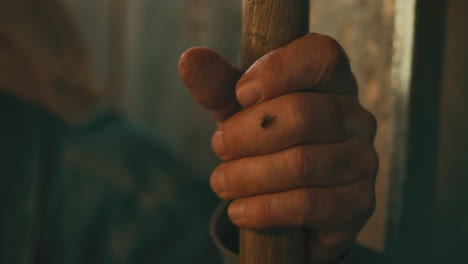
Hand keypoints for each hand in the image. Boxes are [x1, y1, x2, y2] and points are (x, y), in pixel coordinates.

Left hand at [179, 33, 377, 263]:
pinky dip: (264, 209)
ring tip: (222, 182)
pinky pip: (308, 204)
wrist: (293, 201)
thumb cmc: (267, 144)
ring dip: (248, 176)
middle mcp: (356, 117)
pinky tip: (240, 211)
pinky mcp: (358, 202)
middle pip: (302, 115)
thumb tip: (189, 60)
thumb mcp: (241, 112)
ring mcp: (363, 160)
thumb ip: (219, 87)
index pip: (321, 56)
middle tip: (219, 147)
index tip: (240, 94)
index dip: (277, 70)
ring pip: (301, 163)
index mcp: (333, 83)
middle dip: (246, 134)